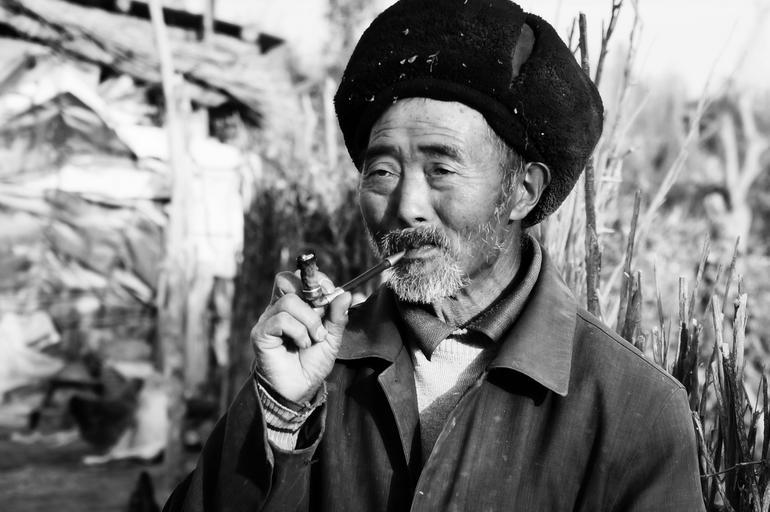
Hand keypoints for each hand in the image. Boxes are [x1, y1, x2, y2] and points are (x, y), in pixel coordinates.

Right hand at [251, 271, 351, 403]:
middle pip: (285, 279)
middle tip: (322, 312)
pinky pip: (281, 320)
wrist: (299, 390)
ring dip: (309, 320)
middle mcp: (278, 309)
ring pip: (289, 301)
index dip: (316, 280)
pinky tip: (302, 345)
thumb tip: (346, 293)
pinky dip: (298, 332)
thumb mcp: (331, 338)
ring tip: (315, 338)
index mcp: (295, 306)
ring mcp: (268, 320)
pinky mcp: (261, 334)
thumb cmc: (312, 364)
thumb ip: (337, 316)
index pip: (298, 277)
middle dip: (309, 293)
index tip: (331, 294)